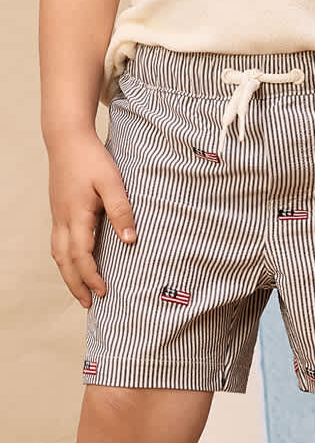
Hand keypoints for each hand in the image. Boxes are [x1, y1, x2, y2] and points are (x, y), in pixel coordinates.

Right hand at [48, 130, 136, 306]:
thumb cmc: (91, 158)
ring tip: (81, 290)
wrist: (66, 138)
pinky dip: (65, 259)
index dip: (91, 276)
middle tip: (88, 304)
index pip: (81, 255)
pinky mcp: (58, 211)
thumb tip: (130, 240)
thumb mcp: (111, 182)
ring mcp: (57, 215)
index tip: (103, 292)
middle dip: (75, 284)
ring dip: (68, 274)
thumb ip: (121, 210)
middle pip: (63, 261)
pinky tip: (75, 263)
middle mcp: (62, 219)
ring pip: (57, 253)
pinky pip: (57, 243)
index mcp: (76, 215)